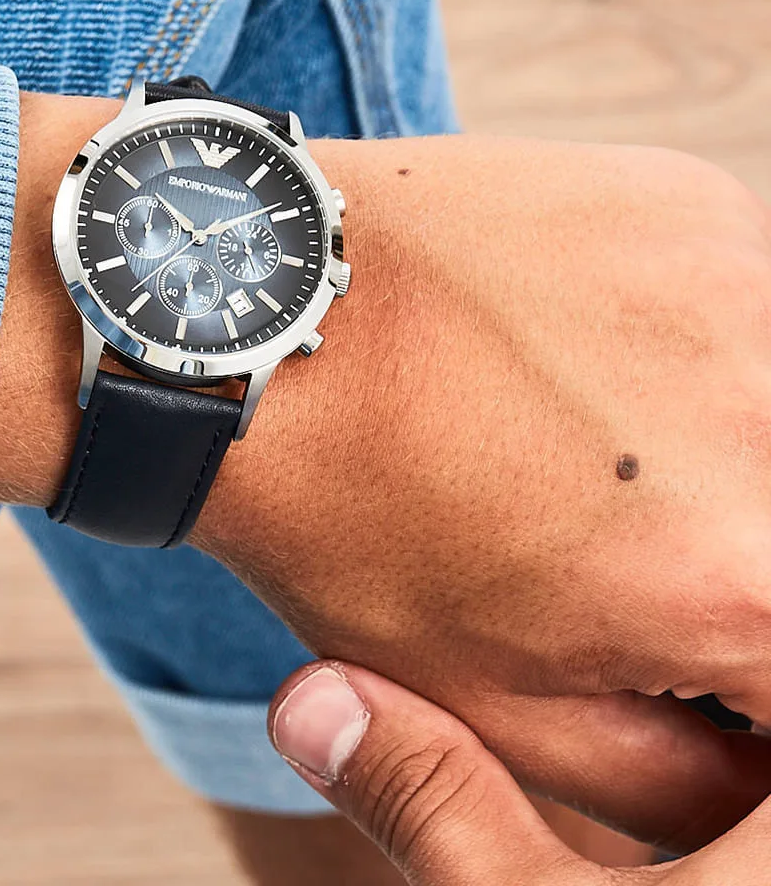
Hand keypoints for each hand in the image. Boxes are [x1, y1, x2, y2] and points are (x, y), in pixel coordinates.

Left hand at [0, 95, 770, 850]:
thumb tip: (753, 755)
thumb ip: (670, 776)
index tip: (659, 602)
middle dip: (722, 535)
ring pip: (766, 399)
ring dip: (707, 430)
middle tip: (611, 517)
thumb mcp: (490, 705)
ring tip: (575, 426)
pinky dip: (677, 335)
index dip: (735, 654)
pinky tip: (563, 342)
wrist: (259, 324)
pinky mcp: (692, 203)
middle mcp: (768, 420)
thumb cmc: (344, 519)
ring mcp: (736, 287)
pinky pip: (736, 297)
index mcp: (736, 582)